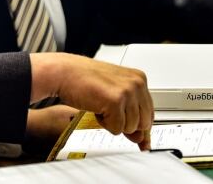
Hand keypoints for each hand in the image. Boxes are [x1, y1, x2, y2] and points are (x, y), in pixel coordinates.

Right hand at [30, 53, 152, 149]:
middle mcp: (137, 83)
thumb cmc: (83, 80)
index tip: (138, 136)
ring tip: (99, 105)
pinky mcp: (116, 101)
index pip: (149, 112)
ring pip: (131, 128)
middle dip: (125, 124)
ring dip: (112, 123)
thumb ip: (130, 115)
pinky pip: (117, 129)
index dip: (139, 125)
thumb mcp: (112, 95)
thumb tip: (141, 139)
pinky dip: (104, 124)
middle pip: (144, 123)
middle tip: (107, 112)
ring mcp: (128, 91)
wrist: (63, 72)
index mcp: (139, 78)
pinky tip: (95, 107)